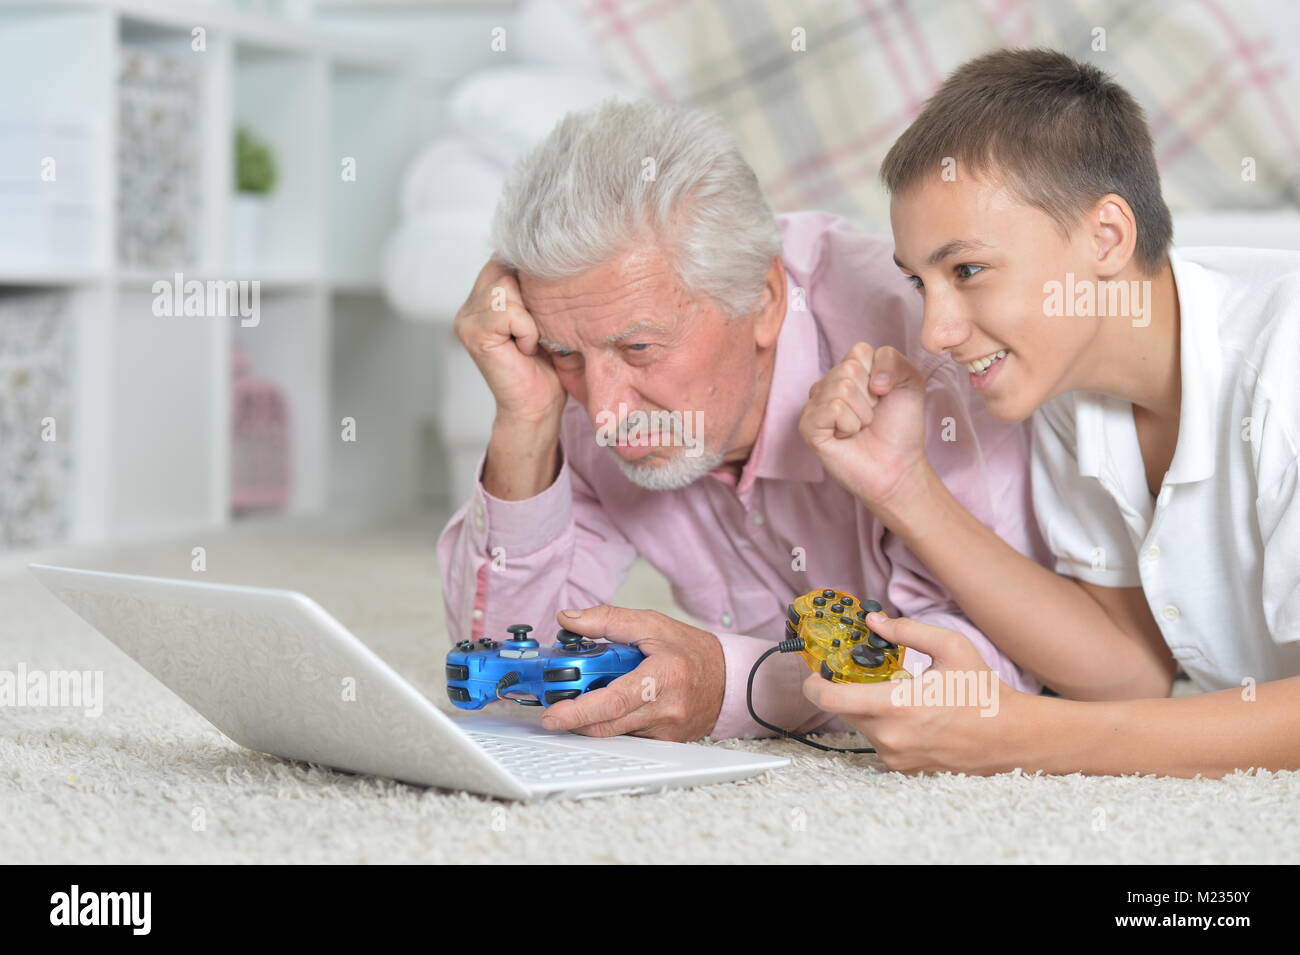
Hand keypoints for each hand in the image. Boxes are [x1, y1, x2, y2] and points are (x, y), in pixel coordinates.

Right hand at [453, 258, 566, 427]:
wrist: (538, 405)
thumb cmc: (548, 364)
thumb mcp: (546, 314)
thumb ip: (535, 286)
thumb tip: (549, 253)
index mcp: (485, 294)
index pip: (506, 257)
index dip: (531, 271)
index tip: (548, 298)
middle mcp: (471, 303)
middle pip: (505, 267)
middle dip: (533, 293)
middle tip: (539, 327)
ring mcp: (467, 317)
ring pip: (506, 287)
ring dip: (531, 315)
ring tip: (532, 339)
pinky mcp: (472, 332)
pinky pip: (509, 312)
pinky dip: (527, 330)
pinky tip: (526, 349)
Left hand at [538, 605, 725, 741]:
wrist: (729, 680)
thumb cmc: (691, 651)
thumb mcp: (652, 624)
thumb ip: (608, 620)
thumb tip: (570, 620)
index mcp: (664, 675)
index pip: (614, 701)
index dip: (578, 710)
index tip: (552, 713)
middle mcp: (666, 709)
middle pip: (607, 723)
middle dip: (573, 715)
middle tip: (553, 704)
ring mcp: (666, 731)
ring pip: (613, 733)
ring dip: (591, 718)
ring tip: (587, 694)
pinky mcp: (664, 743)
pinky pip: (626, 737)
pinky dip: (611, 723)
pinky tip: (611, 705)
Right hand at [798, 343, 929, 509]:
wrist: (898, 465)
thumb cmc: (901, 427)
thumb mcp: (910, 382)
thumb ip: (892, 360)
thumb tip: (870, 379)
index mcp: (848, 371)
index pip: (859, 351)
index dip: (879, 374)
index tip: (883, 396)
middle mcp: (827, 385)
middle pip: (849, 369)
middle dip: (870, 397)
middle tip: (872, 416)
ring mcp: (815, 406)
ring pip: (841, 388)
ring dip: (862, 413)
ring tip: (861, 427)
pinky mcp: (808, 427)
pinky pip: (833, 409)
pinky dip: (849, 424)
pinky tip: (847, 436)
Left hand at [802, 611, 1036, 773]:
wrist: (1012, 738)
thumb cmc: (983, 692)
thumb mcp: (951, 647)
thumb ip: (907, 630)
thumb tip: (873, 620)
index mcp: (896, 706)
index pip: (830, 698)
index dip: (812, 683)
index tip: (813, 671)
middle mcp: (890, 737)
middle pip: (843, 710)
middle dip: (846, 690)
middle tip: (860, 673)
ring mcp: (897, 757)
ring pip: (862, 726)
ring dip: (869, 708)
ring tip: (900, 694)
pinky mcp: (904, 769)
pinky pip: (880, 742)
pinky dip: (886, 726)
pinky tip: (912, 716)